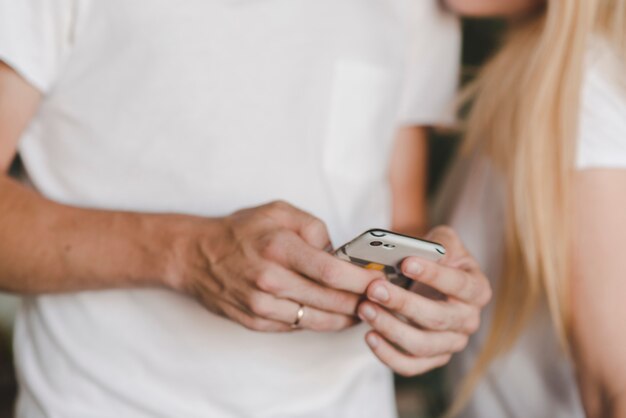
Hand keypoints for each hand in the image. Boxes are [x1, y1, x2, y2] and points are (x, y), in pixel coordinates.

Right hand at [168, 201, 383, 331]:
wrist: (196, 256)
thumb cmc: (240, 231)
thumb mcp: (278, 211)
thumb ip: (313, 227)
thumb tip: (339, 252)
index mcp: (279, 248)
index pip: (332, 272)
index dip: (362, 282)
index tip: (381, 282)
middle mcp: (270, 280)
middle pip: (330, 301)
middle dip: (361, 302)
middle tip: (380, 298)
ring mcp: (261, 306)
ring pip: (317, 320)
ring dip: (344, 318)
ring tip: (361, 309)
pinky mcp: (256, 322)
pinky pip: (297, 327)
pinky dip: (318, 321)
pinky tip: (331, 312)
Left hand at [357, 226, 491, 375]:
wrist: (433, 280)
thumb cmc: (437, 259)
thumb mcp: (444, 242)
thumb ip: (439, 242)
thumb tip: (421, 249)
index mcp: (477, 289)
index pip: (458, 284)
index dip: (433, 274)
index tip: (405, 263)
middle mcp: (469, 320)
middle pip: (437, 318)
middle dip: (403, 303)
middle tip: (374, 288)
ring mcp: (452, 343)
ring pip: (422, 345)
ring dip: (391, 328)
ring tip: (365, 309)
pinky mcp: (433, 359)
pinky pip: (411, 365)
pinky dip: (388, 355)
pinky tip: (369, 336)